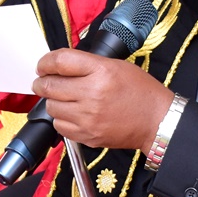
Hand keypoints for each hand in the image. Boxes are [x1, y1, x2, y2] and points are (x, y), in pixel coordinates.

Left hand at [31, 49, 173, 150]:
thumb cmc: (139, 91)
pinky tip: (72, 114)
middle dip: (41, 83)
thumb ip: (87, 64)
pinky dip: (61, 119)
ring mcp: (88, 118)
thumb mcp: (116, 66)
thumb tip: (59, 66)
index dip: (45, 62)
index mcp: (101, 71)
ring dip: (53, 101)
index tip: (42, 65)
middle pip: (50, 86)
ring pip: (52, 107)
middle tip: (42, 82)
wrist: (156, 120)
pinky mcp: (87, 135)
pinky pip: (60, 126)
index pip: (60, 61)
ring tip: (63, 99)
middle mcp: (92, 94)